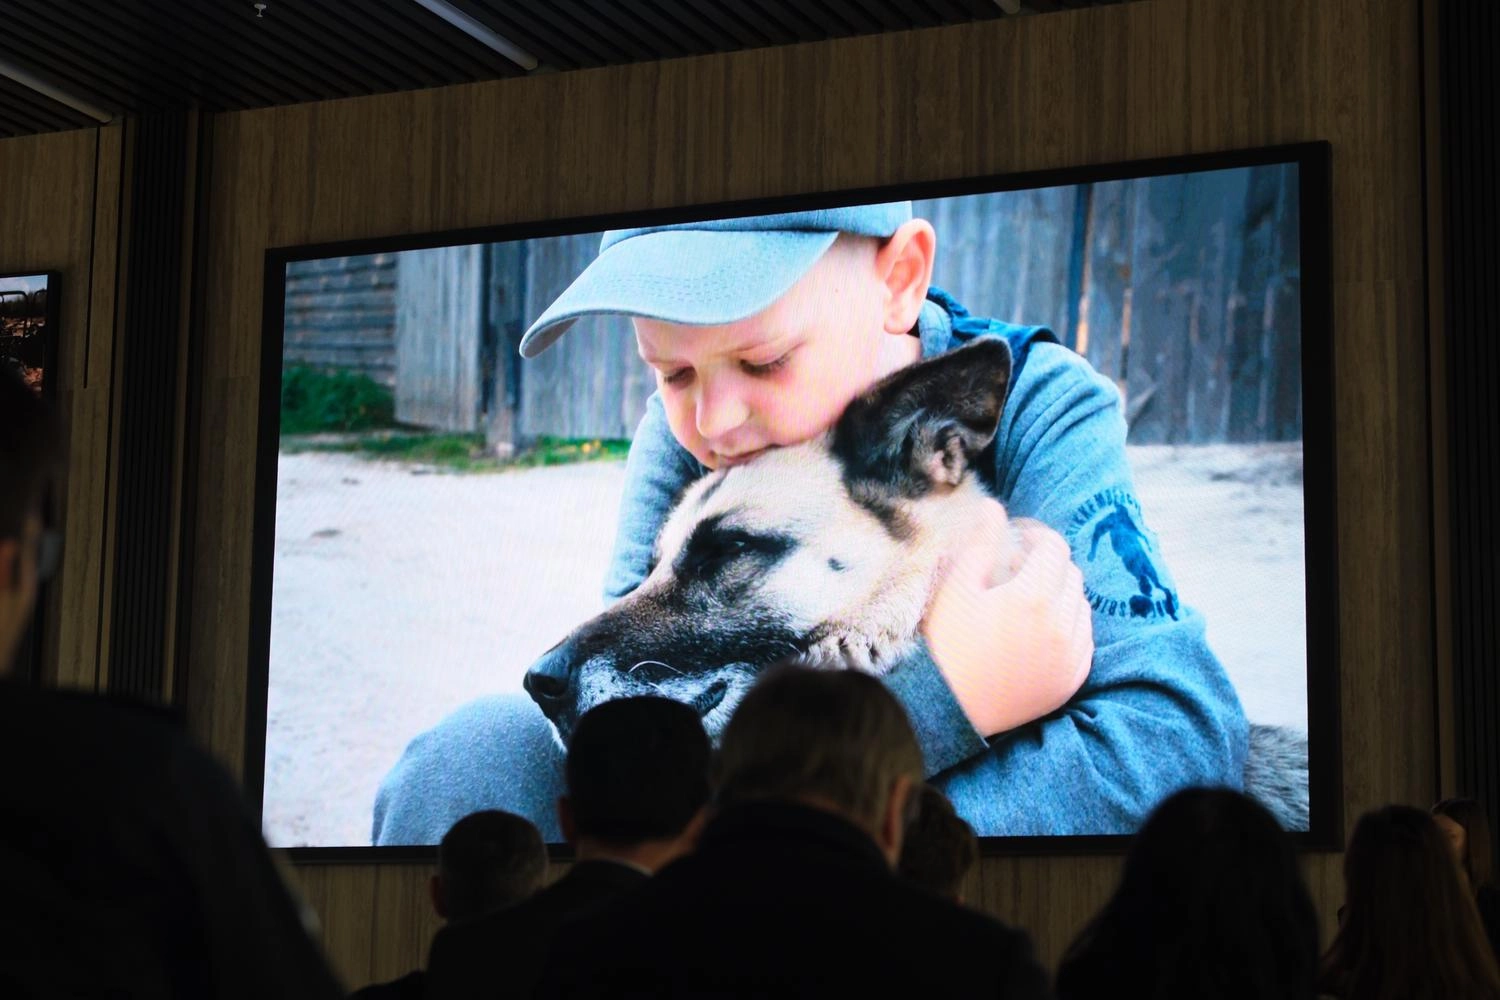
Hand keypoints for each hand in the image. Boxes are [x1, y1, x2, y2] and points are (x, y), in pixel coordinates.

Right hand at [920, 502, 1093, 737]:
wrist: (951, 711)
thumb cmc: (946, 646)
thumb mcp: (956, 589)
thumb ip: (980, 544)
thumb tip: (994, 506)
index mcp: (1033, 596)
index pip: (1054, 547)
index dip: (1037, 535)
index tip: (1018, 538)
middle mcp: (1062, 624)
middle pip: (1071, 574)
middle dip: (1049, 563)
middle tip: (1020, 568)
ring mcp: (1071, 655)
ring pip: (1081, 606)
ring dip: (1061, 594)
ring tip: (1031, 600)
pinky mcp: (1073, 679)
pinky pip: (1084, 639)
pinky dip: (1069, 627)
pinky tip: (1041, 631)